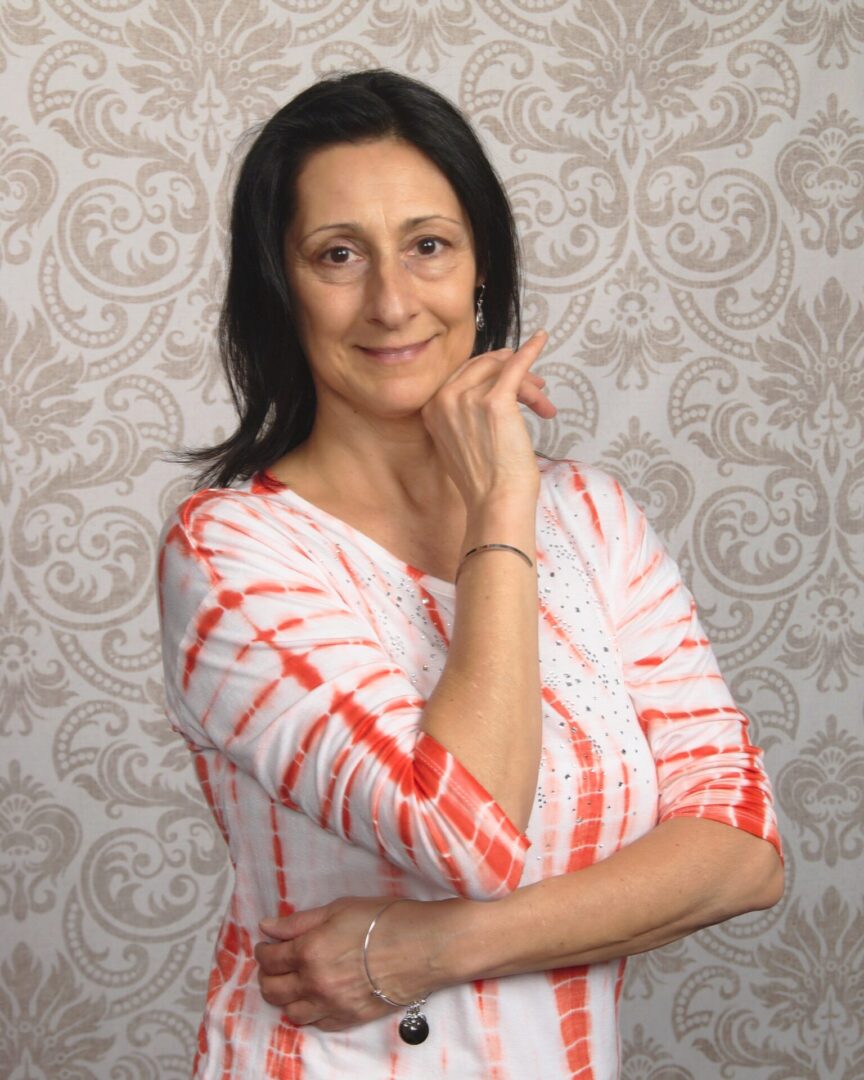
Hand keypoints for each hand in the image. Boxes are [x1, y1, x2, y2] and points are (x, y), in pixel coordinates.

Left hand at [256, 896, 437, 1031]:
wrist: (423, 947)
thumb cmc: (384, 920)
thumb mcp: (339, 908)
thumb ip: (298, 921)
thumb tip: (267, 927)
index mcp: (309, 951)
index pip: (269, 959)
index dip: (263, 950)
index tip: (267, 944)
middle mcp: (314, 983)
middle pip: (272, 990)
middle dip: (267, 975)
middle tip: (275, 964)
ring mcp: (331, 1006)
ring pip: (291, 1012)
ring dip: (286, 997)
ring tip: (294, 982)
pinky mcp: (349, 1019)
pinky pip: (317, 1025)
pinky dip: (310, 1013)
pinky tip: (316, 997)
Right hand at [421, 331, 551, 506]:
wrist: (496, 502)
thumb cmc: (484, 482)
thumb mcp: (458, 443)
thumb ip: (462, 416)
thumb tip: (488, 393)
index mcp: (431, 409)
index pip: (462, 375)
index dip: (488, 374)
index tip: (508, 377)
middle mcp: (444, 399)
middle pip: (482, 368)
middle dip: (509, 375)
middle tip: (533, 389)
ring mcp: (468, 398)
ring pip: (502, 372)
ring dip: (527, 383)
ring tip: (543, 401)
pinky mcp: (496, 401)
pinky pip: (516, 367)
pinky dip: (531, 351)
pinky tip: (541, 340)